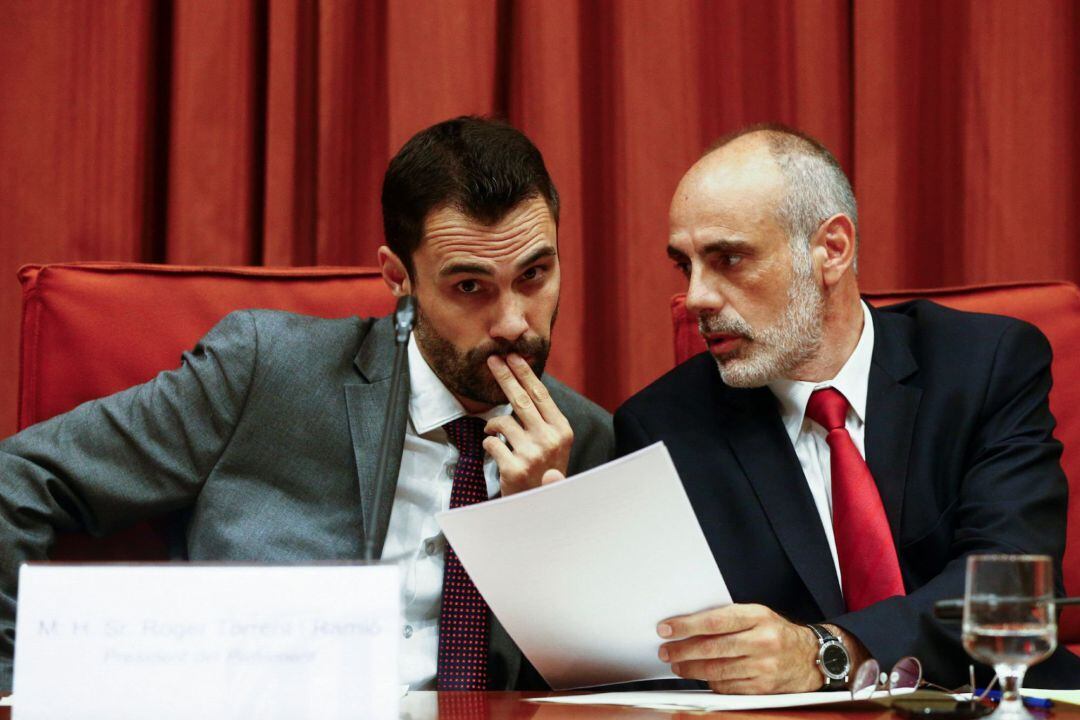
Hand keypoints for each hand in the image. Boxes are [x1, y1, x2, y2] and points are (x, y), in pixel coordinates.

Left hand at [483, 353, 573, 495]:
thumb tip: (523, 386)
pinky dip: (489, 444)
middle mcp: (550, 439)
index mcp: (562, 430)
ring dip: (494, 425)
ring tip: (497, 435)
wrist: (543, 508)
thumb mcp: (554, 444)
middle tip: (492, 360)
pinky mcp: (514, 468)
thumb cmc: (544, 473)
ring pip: (502, 422)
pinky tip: (497, 454)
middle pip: (520, 399)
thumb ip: (542, 420)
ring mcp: (532, 454)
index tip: (512, 356)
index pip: (540, 394)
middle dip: (504, 376)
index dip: (524, 373)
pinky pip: (491, 443)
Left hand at [657, 604, 822, 693]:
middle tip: (665, 651)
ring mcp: (764, 666)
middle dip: (683, 650)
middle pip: (713, 648)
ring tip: (677, 664)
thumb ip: (728, 618)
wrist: (811, 658)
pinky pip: (728, 686)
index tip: (666, 628)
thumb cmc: (777, 633)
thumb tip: (689, 626)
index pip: (715, 620)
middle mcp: (763, 641)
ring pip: (717, 670)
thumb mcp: (757, 615)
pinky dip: (710, 681)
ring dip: (691, 668)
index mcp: (758, 616)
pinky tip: (701, 676)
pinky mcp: (763, 687)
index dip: (687, 625)